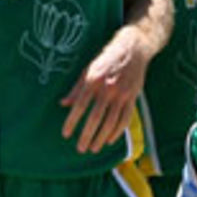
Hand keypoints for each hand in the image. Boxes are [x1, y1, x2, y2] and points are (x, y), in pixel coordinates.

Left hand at [60, 28, 150, 153]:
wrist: (133, 49)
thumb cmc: (107, 58)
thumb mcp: (88, 69)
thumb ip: (76, 88)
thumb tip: (63, 104)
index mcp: (93, 80)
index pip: (80, 106)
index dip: (72, 121)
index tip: (66, 134)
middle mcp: (107, 89)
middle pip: (96, 118)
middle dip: (87, 135)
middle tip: (80, 148)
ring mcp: (122, 94)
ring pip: (111, 122)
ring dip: (102, 138)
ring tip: (94, 148)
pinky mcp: (133, 97)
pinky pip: (125, 119)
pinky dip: (117, 131)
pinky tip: (110, 139)